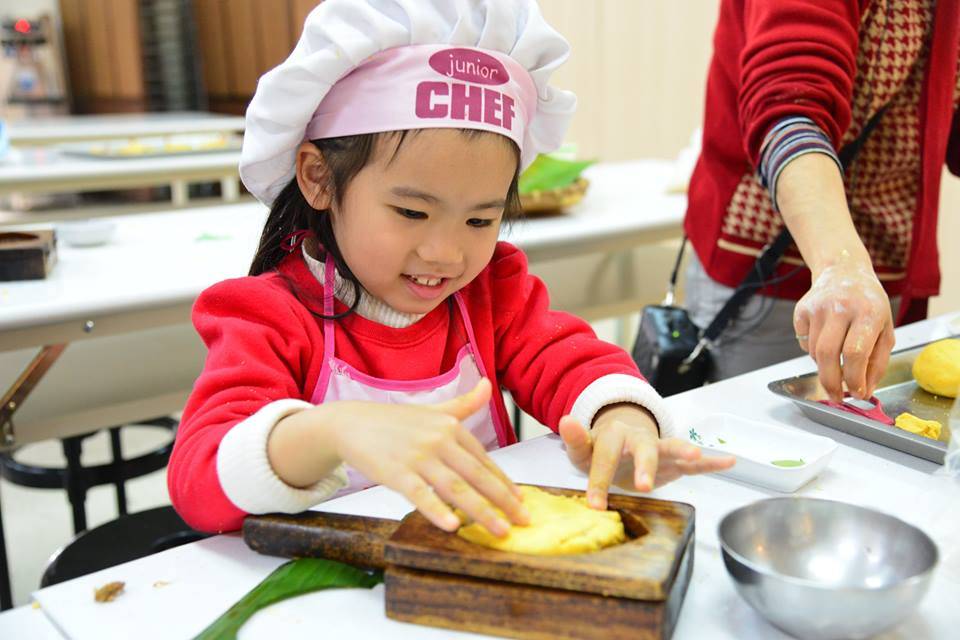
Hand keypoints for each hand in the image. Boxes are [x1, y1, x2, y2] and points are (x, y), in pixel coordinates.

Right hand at [329, 378, 528, 535]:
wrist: (351, 423)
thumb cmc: (394, 421)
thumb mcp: (433, 410)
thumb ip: (463, 404)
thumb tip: (487, 385)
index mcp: (450, 427)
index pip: (484, 460)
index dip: (504, 482)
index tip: (520, 501)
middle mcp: (439, 439)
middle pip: (476, 475)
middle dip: (502, 501)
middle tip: (522, 521)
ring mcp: (418, 456)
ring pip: (455, 487)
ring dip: (480, 511)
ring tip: (499, 530)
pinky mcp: (396, 472)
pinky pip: (420, 495)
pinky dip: (437, 510)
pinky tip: (452, 525)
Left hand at [559, 404, 734, 509]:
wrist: (620, 439)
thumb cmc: (600, 449)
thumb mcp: (583, 448)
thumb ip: (576, 439)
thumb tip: (565, 419)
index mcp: (614, 435)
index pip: (605, 458)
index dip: (599, 481)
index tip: (595, 505)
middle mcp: (639, 439)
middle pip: (644, 449)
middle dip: (644, 466)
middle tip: (643, 484)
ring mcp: (659, 448)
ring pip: (672, 448)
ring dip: (684, 451)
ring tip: (697, 456)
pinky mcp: (674, 461)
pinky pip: (694, 462)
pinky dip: (712, 462)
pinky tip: (730, 461)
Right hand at [793, 255, 894, 402]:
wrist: (844, 272)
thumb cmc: (869, 304)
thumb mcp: (885, 330)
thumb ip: (877, 364)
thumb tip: (864, 392)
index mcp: (868, 312)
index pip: (855, 352)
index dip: (854, 378)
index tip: (856, 393)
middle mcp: (841, 307)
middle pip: (827, 355)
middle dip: (830, 381)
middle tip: (835, 396)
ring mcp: (818, 307)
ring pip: (813, 351)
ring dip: (824, 364)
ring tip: (836, 356)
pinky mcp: (801, 309)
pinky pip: (802, 342)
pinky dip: (811, 350)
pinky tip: (824, 338)